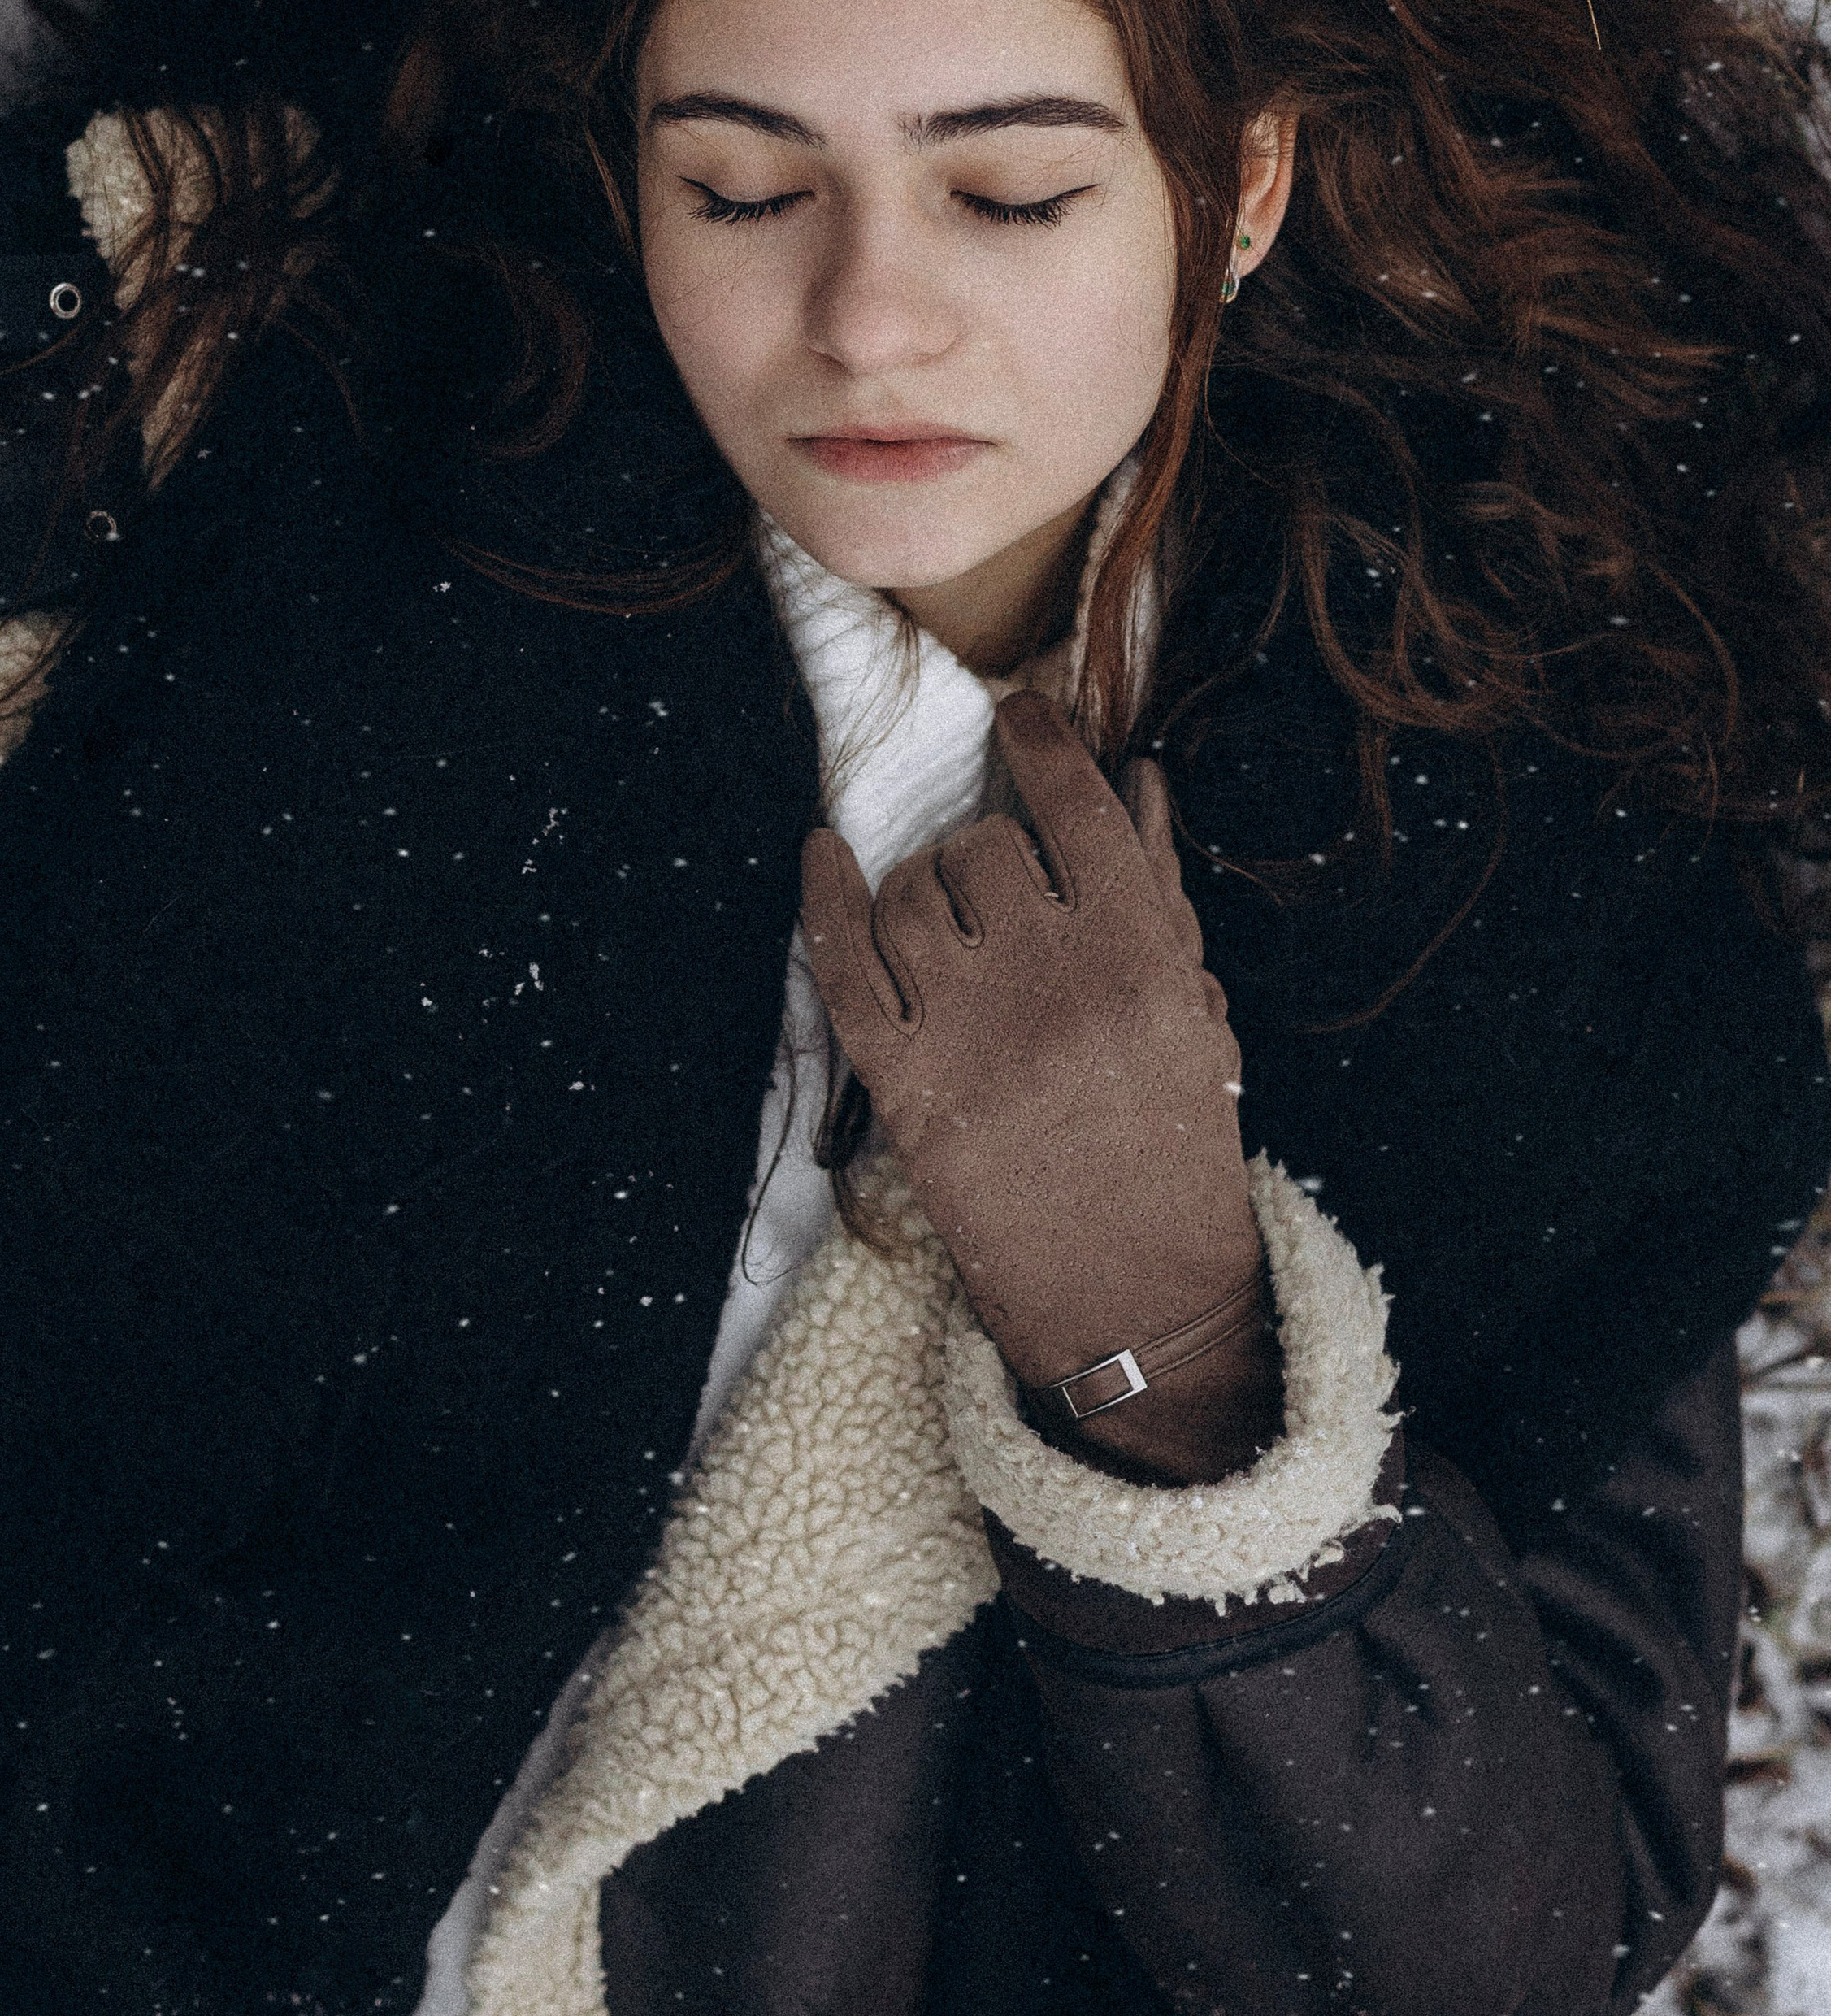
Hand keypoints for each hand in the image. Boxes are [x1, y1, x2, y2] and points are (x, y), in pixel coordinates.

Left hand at [800, 693, 1281, 1481]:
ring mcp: (969, 1033)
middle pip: (983, 847)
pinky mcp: (902, 1087)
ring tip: (942, 919)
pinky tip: (824, 858)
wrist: (1136, 1299)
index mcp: (1142, 956)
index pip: (1074, 804)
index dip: (1041, 742)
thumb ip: (1160, 889)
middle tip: (999, 890)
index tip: (1023, 715)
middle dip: (985, 852)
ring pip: (908, 894)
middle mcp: (1052, 981)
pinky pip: (840, 963)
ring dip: (917, 886)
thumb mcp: (1191, 1011)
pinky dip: (822, 899)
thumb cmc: (1175, 1147)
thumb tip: (1135, 776)